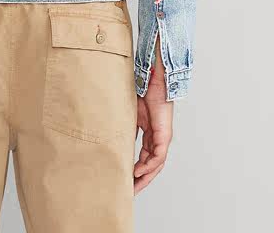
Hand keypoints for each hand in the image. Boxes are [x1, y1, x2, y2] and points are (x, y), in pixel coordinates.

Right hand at [133, 53, 173, 193]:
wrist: (154, 80)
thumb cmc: (143, 91)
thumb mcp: (129, 114)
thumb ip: (123, 126)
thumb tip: (109, 135)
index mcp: (150, 134)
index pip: (144, 158)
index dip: (135, 171)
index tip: (125, 180)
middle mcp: (157, 139)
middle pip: (151, 166)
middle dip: (140, 181)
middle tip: (130, 192)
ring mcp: (162, 138)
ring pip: (155, 165)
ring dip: (145, 177)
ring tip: (133, 186)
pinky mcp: (164, 135)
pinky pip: (157, 156)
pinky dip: (149, 166)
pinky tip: (139, 172)